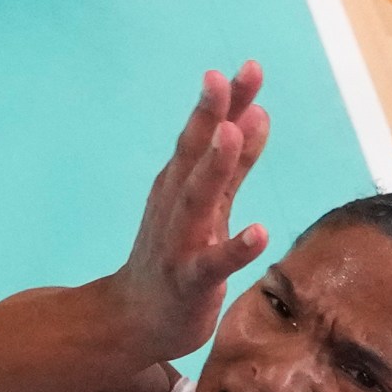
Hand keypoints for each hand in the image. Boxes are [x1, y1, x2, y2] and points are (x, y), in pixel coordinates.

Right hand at [107, 63, 272, 359]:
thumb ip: (235, 164)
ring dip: (214, 167)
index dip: (222, 103)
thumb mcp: (209, 205)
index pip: (203, 136)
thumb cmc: (174, 258)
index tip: (246, 69)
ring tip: (232, 135)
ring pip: (197, 200)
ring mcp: (179, 243)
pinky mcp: (189, 282)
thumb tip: (257, 112)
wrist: (132, 322)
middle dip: (211, 117)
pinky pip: (213, 264)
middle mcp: (174, 206)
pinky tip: (260, 233)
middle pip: (193, 156)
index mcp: (178, 184)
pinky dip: (235, 248)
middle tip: (227, 78)